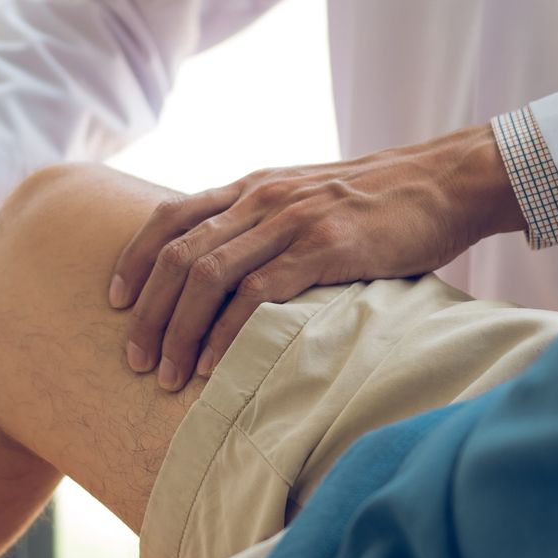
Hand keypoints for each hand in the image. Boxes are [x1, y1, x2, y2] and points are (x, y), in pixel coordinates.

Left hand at [108, 126, 523, 389]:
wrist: (442, 182)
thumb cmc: (378, 202)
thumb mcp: (307, 198)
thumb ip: (266, 225)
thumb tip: (228, 272)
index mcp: (251, 187)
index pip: (170, 218)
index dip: (134, 261)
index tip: (114, 302)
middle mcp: (261, 198)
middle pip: (178, 255)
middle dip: (147, 313)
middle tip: (134, 361)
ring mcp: (291, 221)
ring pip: (208, 276)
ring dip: (179, 331)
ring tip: (166, 375)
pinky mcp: (325, 248)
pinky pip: (259, 294)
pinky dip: (227, 332)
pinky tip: (215, 365)